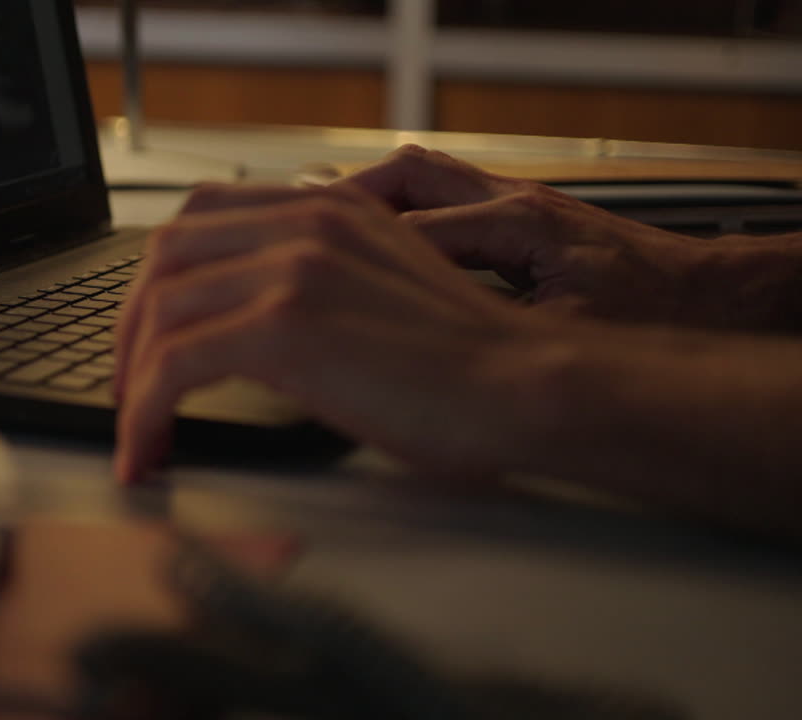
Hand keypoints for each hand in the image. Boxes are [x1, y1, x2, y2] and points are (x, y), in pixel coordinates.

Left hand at [113, 182, 542, 483]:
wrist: (523, 384)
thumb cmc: (466, 359)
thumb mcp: (386, 284)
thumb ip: (323, 275)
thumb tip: (254, 318)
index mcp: (327, 208)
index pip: (202, 215)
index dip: (161, 278)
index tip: (152, 332)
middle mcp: (303, 223)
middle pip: (166, 256)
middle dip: (133, 326)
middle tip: (130, 384)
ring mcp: (291, 269)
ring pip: (160, 310)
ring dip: (132, 376)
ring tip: (136, 429)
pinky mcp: (284, 327)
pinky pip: (173, 364)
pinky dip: (144, 412)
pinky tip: (149, 449)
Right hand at [345, 145, 801, 331]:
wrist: (708, 297)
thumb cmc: (649, 314)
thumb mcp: (559, 344)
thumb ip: (484, 342)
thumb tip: (415, 362)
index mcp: (516, 224)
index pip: (411, 225)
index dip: (355, 256)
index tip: (310, 277)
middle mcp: (510, 202)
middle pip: (407, 176)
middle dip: (348, 203)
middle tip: (298, 231)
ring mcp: (514, 204)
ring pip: (421, 180)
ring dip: (372, 204)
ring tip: (323, 235)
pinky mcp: (519, 219)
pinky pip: (441, 201)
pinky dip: (402, 217)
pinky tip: (377, 248)